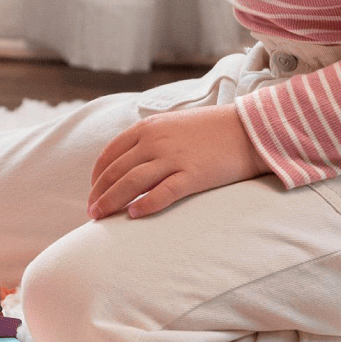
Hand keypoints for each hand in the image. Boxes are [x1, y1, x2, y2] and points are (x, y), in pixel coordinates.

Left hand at [88, 105, 268, 219]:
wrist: (249, 129)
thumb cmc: (209, 129)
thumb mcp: (170, 124)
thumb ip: (148, 138)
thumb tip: (129, 160)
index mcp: (146, 128)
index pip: (110, 154)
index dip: (97, 175)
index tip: (93, 190)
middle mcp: (154, 141)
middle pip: (116, 171)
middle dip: (99, 193)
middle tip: (91, 211)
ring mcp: (173, 158)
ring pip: (131, 183)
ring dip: (112, 201)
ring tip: (101, 217)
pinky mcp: (193, 175)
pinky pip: (162, 193)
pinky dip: (145, 204)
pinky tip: (133, 215)